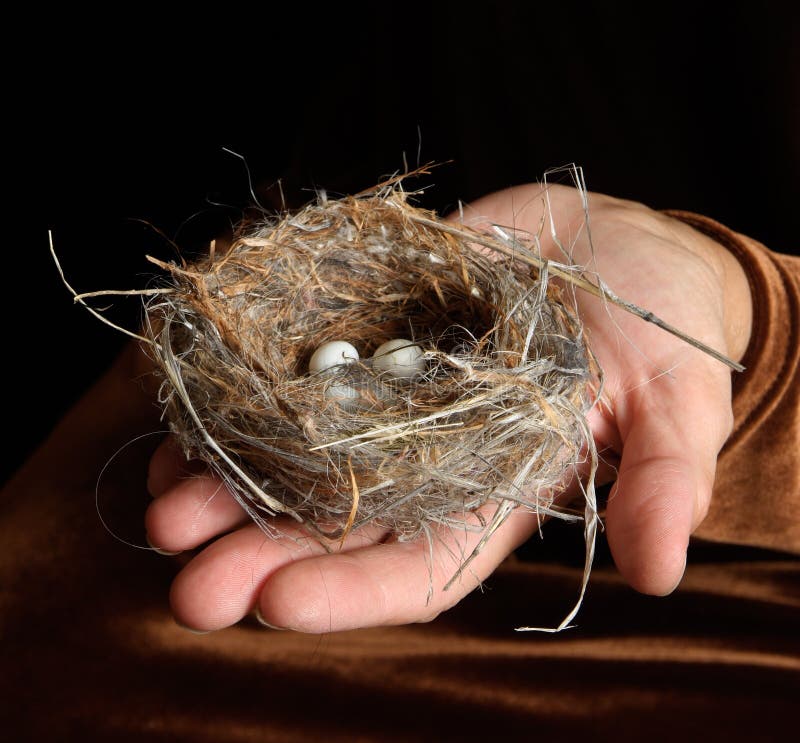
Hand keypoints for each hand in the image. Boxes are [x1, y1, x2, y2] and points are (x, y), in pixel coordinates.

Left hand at [145, 183, 751, 631]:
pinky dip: (240, 392)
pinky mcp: (368, 327)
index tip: (275, 602)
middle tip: (187, 583)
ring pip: (296, 452)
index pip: (418, 562)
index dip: (350, 589)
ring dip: (227, 480)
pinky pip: (292, 367)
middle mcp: (428, 453)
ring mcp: (389, 391)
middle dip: (259, 552)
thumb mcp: (675, 400)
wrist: (614, 246)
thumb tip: (661, 572)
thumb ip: (662, 480)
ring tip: (161, 500)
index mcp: (496, 489)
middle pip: (335, 521)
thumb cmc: (658, 326)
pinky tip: (186, 413)